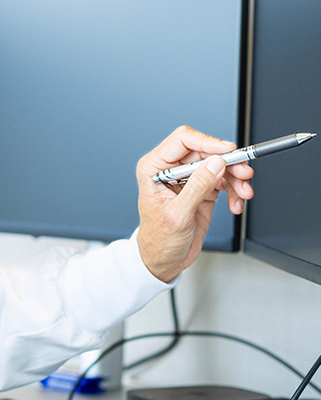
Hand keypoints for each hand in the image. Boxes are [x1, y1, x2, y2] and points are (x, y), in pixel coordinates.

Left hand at [135, 125, 253, 282]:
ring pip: (218, 165)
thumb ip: (197, 187)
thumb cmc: (159, 239)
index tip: (229, 150)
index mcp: (154, 167)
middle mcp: (171, 169)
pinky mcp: (202, 189)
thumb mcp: (178, 214)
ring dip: (235, 178)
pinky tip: (236, 204)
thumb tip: (215, 164)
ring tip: (243, 194)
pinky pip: (224, 181)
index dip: (208, 142)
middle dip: (229, 162)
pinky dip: (235, 191)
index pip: (183, 140)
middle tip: (245, 174)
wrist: (165, 259)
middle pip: (206, 151)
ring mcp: (188, 179)